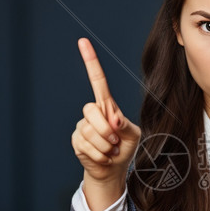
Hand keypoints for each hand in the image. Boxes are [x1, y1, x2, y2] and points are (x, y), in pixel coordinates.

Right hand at [71, 38, 140, 188]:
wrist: (113, 169)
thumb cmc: (125, 147)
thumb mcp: (133, 135)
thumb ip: (125, 125)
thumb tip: (113, 119)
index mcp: (107, 106)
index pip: (98, 80)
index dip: (91, 61)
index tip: (83, 41)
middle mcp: (92, 112)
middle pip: (92, 111)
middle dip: (105, 129)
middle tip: (114, 140)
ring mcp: (82, 126)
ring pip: (90, 132)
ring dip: (105, 146)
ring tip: (110, 150)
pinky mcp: (77, 140)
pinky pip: (87, 146)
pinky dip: (100, 155)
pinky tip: (104, 157)